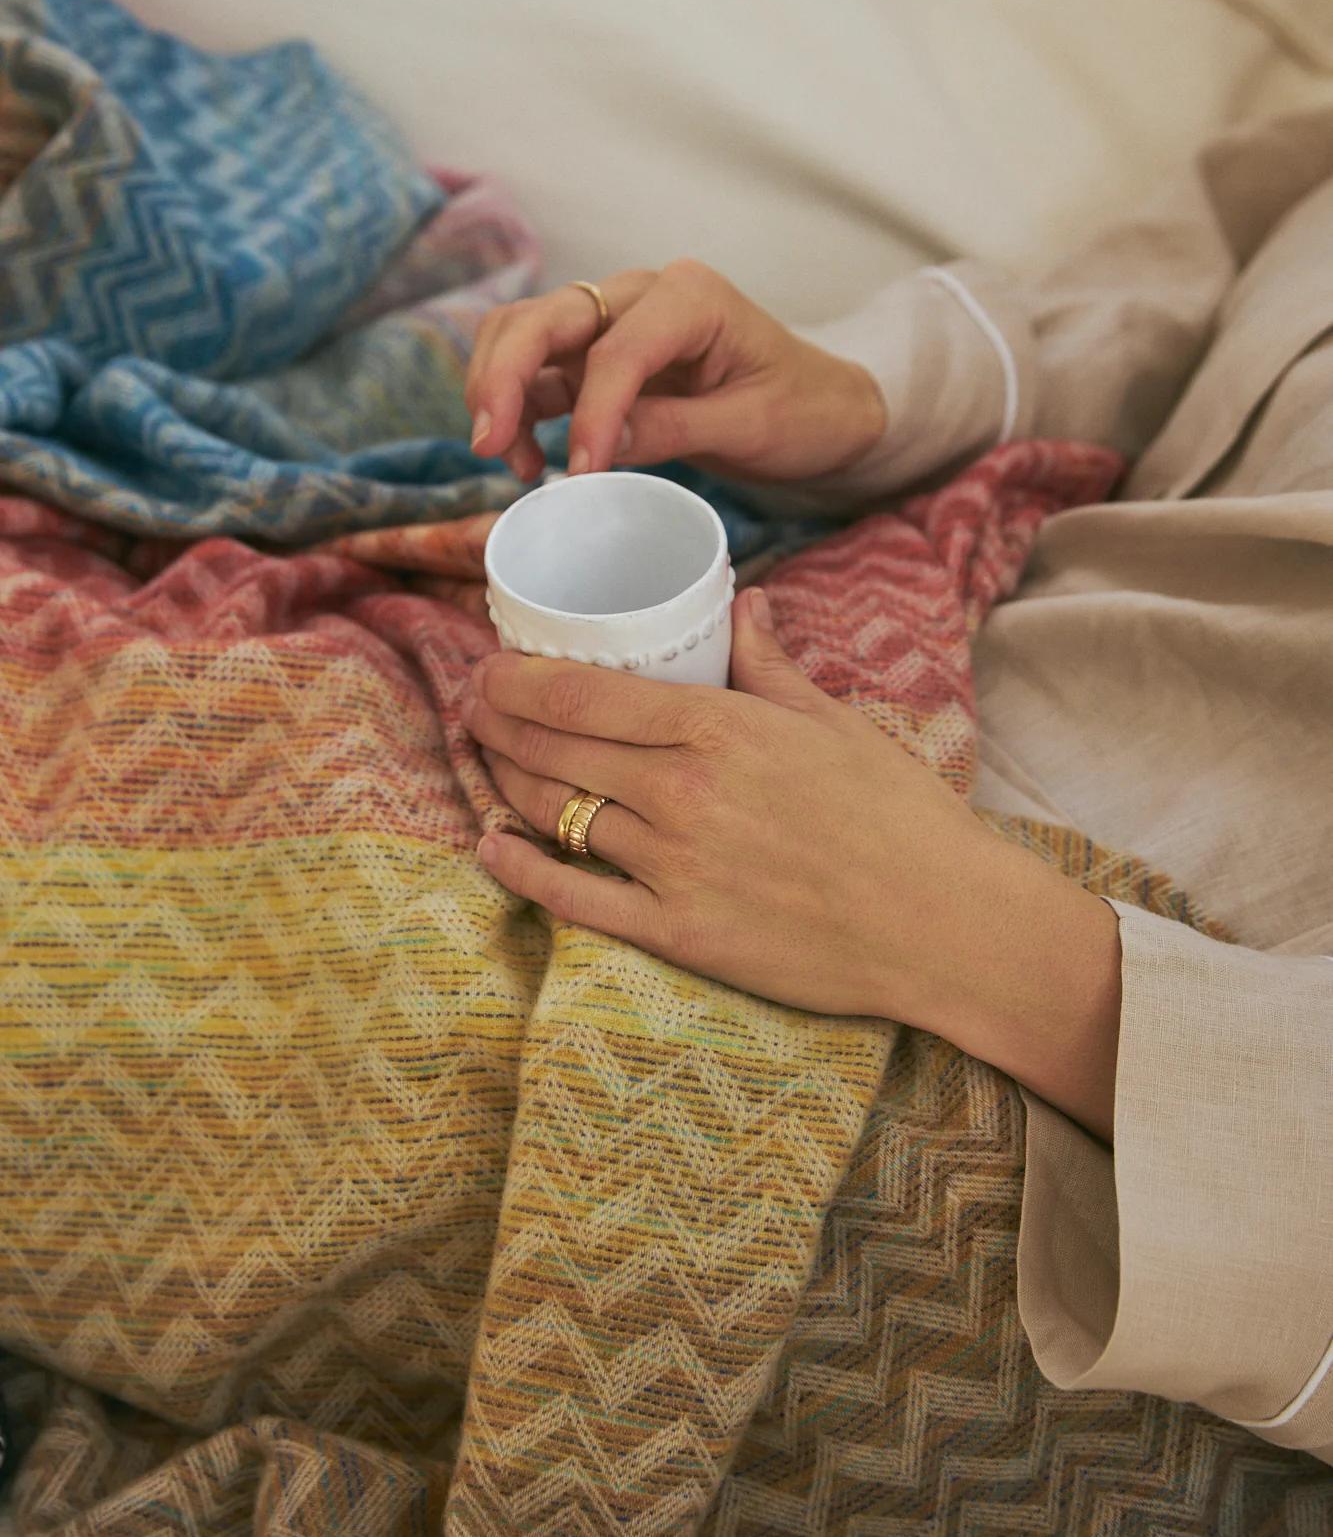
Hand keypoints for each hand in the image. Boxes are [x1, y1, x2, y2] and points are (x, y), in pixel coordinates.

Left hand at [461, 588, 1122, 1139]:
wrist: (943, 922)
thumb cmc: (898, 815)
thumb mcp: (832, 721)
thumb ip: (767, 662)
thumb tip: (740, 602)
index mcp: (719, 728)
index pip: (581, 694)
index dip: (516, 680)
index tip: (488, 667)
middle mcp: (683, 793)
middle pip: (554, 748)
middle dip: (496, 721)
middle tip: (472, 706)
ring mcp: (674, 868)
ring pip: (555, 814)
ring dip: (503, 782)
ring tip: (483, 759)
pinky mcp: (677, 935)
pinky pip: (574, 900)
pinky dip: (521, 871)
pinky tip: (492, 847)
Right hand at [464, 258, 885, 483]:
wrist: (821, 407)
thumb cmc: (801, 409)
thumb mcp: (753, 426)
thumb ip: (677, 428)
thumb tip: (600, 444)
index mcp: (690, 297)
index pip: (616, 349)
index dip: (590, 413)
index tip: (582, 473)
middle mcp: (641, 294)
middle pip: (543, 316)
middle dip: (503, 376)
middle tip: (490, 445)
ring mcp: (613, 320)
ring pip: (523, 332)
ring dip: (498, 388)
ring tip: (508, 458)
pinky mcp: (598, 355)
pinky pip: (537, 368)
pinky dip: (517, 406)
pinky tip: (529, 460)